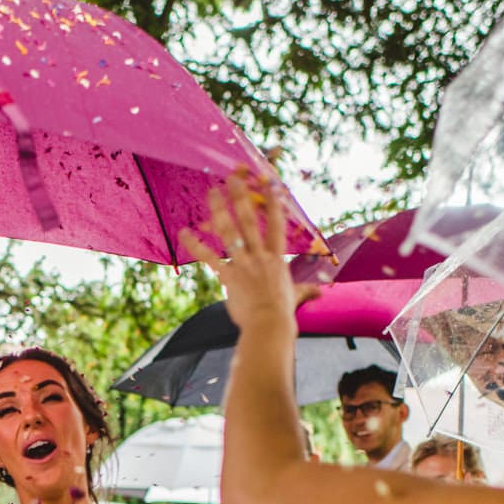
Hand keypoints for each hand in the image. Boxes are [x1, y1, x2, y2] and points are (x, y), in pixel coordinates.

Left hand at [181, 170, 321, 336]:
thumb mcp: (296, 297)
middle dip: (241, 197)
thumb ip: (306, 291)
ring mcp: (243, 264)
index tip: (270, 184)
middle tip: (233, 178)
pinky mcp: (228, 276)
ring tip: (212, 191)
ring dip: (219, 209)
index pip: (276, 224)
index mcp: (276, 258)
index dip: (273, 203)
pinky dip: (195, 244)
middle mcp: (260, 256)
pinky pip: (209, 257)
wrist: (270, 326)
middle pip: (249, 220)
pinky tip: (183, 232)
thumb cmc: (283, 313)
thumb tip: (320, 293)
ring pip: (229, 231)